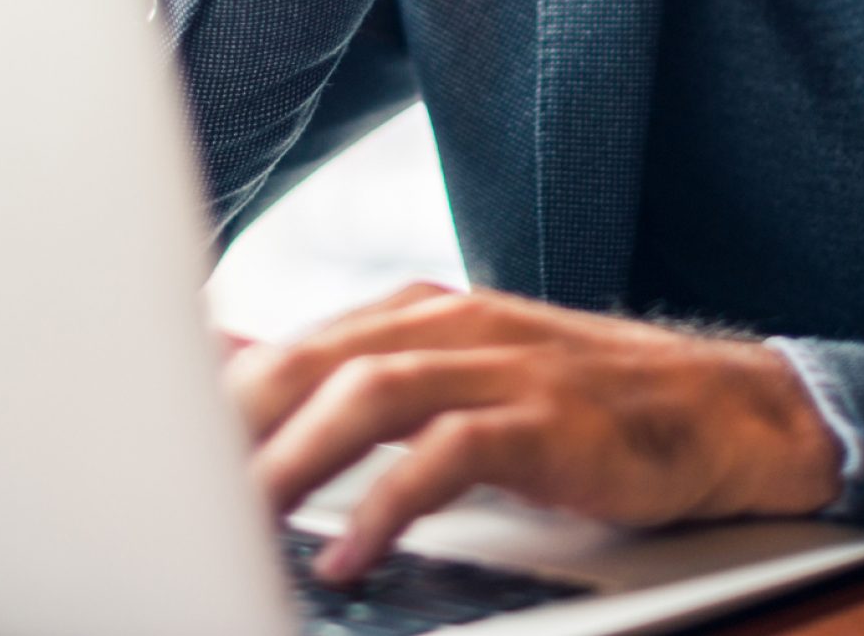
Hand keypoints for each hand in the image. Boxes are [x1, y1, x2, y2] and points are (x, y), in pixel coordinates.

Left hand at [224, 283, 840, 582]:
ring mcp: (501, 366)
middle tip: (168, 484)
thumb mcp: (459, 372)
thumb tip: (243, 372)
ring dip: (295, 457)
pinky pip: (448, 455)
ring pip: (370, 392)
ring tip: (235, 518)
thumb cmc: (575, 400)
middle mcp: (452, 323)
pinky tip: (349, 552)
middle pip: (317, 357)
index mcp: (421, 311)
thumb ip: (358, 373)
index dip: (218, 388)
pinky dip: (389, 502)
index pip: (295, 341)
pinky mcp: (546, 420)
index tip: (149, 432)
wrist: (715, 403)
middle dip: (235, 420)